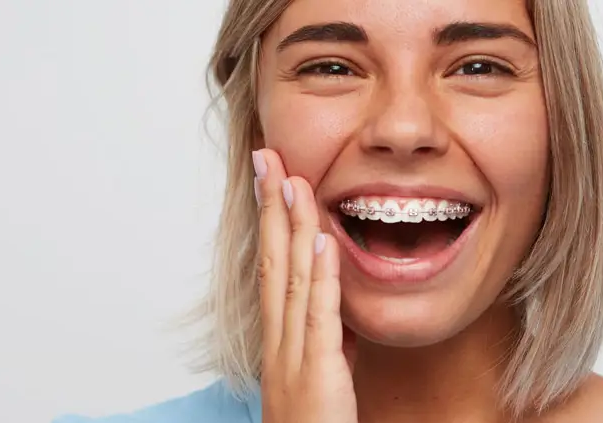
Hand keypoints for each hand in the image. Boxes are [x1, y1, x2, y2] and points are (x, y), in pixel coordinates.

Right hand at [254, 149, 357, 422]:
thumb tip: (336, 310)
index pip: (272, 269)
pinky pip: (318, 317)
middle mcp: (279, 342)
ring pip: (290, 279)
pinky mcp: (317, 373)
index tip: (272, 179)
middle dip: (270, 207)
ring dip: (291, 226)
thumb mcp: (321, 377)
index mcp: (280, 340)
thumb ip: (325, 341)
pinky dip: (320, 277)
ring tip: (292, 179)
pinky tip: (323, 240)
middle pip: (272, 262)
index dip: (271, 222)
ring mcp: (293, 356)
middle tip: (266, 156)